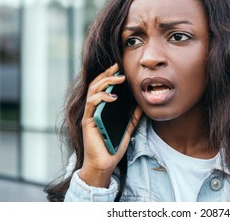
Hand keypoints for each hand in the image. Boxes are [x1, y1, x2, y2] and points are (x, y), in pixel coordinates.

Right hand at [79, 63, 142, 187]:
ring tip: (119, 78)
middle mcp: (93, 109)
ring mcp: (90, 114)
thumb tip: (141, 104)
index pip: (103, 87)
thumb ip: (132, 117)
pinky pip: (91, 104)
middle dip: (107, 74)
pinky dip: (101, 97)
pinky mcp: (88, 121)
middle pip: (96, 84)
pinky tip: (113, 97)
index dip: (110, 76)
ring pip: (92, 91)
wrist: (104, 164)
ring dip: (105, 82)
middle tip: (118, 66)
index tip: (121, 68)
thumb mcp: (127, 129)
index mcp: (101, 109)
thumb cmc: (112, 147)